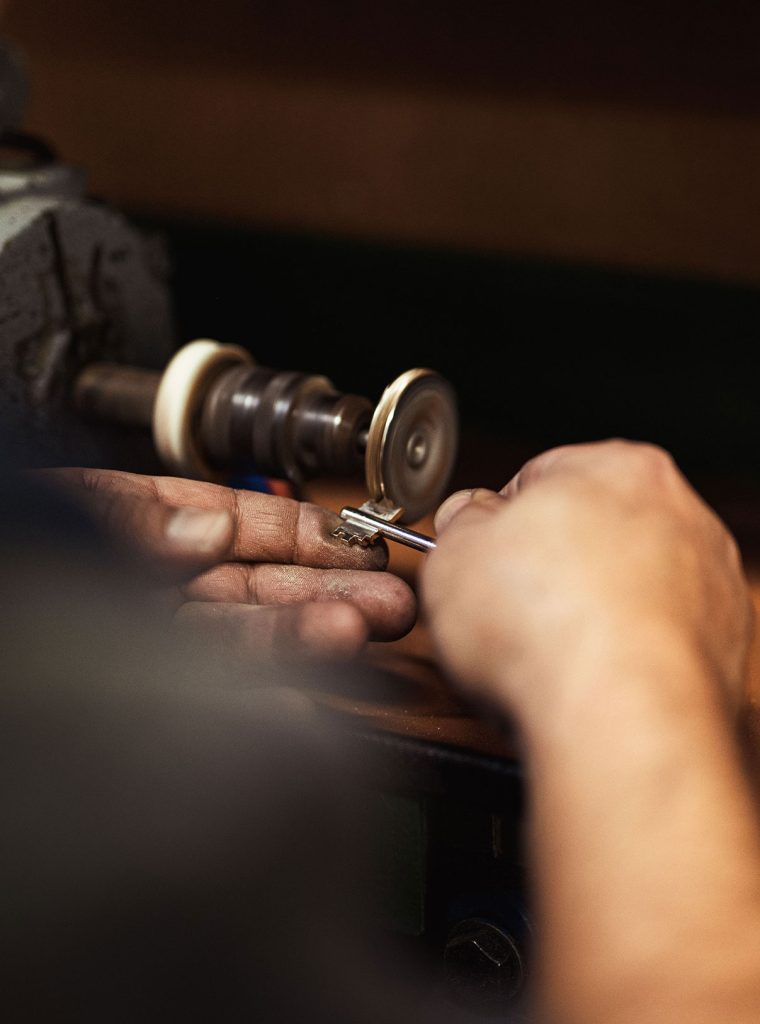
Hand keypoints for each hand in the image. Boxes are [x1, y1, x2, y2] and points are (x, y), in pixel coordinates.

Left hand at [40, 467, 415, 661]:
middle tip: (389, 598)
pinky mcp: (144, 691)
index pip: (235, 524)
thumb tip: (206, 524)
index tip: (359, 540)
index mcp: (138, 528)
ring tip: (363, 628)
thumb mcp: (60, 512)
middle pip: (254, 585)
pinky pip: (211, 686)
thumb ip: (129, 518)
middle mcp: (154, 588)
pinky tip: (305, 679)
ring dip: (307, 633)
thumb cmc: (17, 551)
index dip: (302, 533)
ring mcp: (152, 644)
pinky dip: (261, 681)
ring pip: (242, 638)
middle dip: (326, 588)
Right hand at [422, 440, 752, 723]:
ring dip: (589, 611)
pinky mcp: (722, 644)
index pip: (542, 477)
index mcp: (615, 466)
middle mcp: (677, 513)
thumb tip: (468, 520)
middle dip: (550, 566)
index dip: (499, 524)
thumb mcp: (454, 553)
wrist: (618, 715)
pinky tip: (588, 675)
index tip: (483, 558)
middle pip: (592, 530)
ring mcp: (708, 580)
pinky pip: (655, 638)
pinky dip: (624, 654)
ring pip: (627, 586)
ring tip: (548, 650)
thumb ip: (460, 523)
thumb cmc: (544, 627)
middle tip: (509, 608)